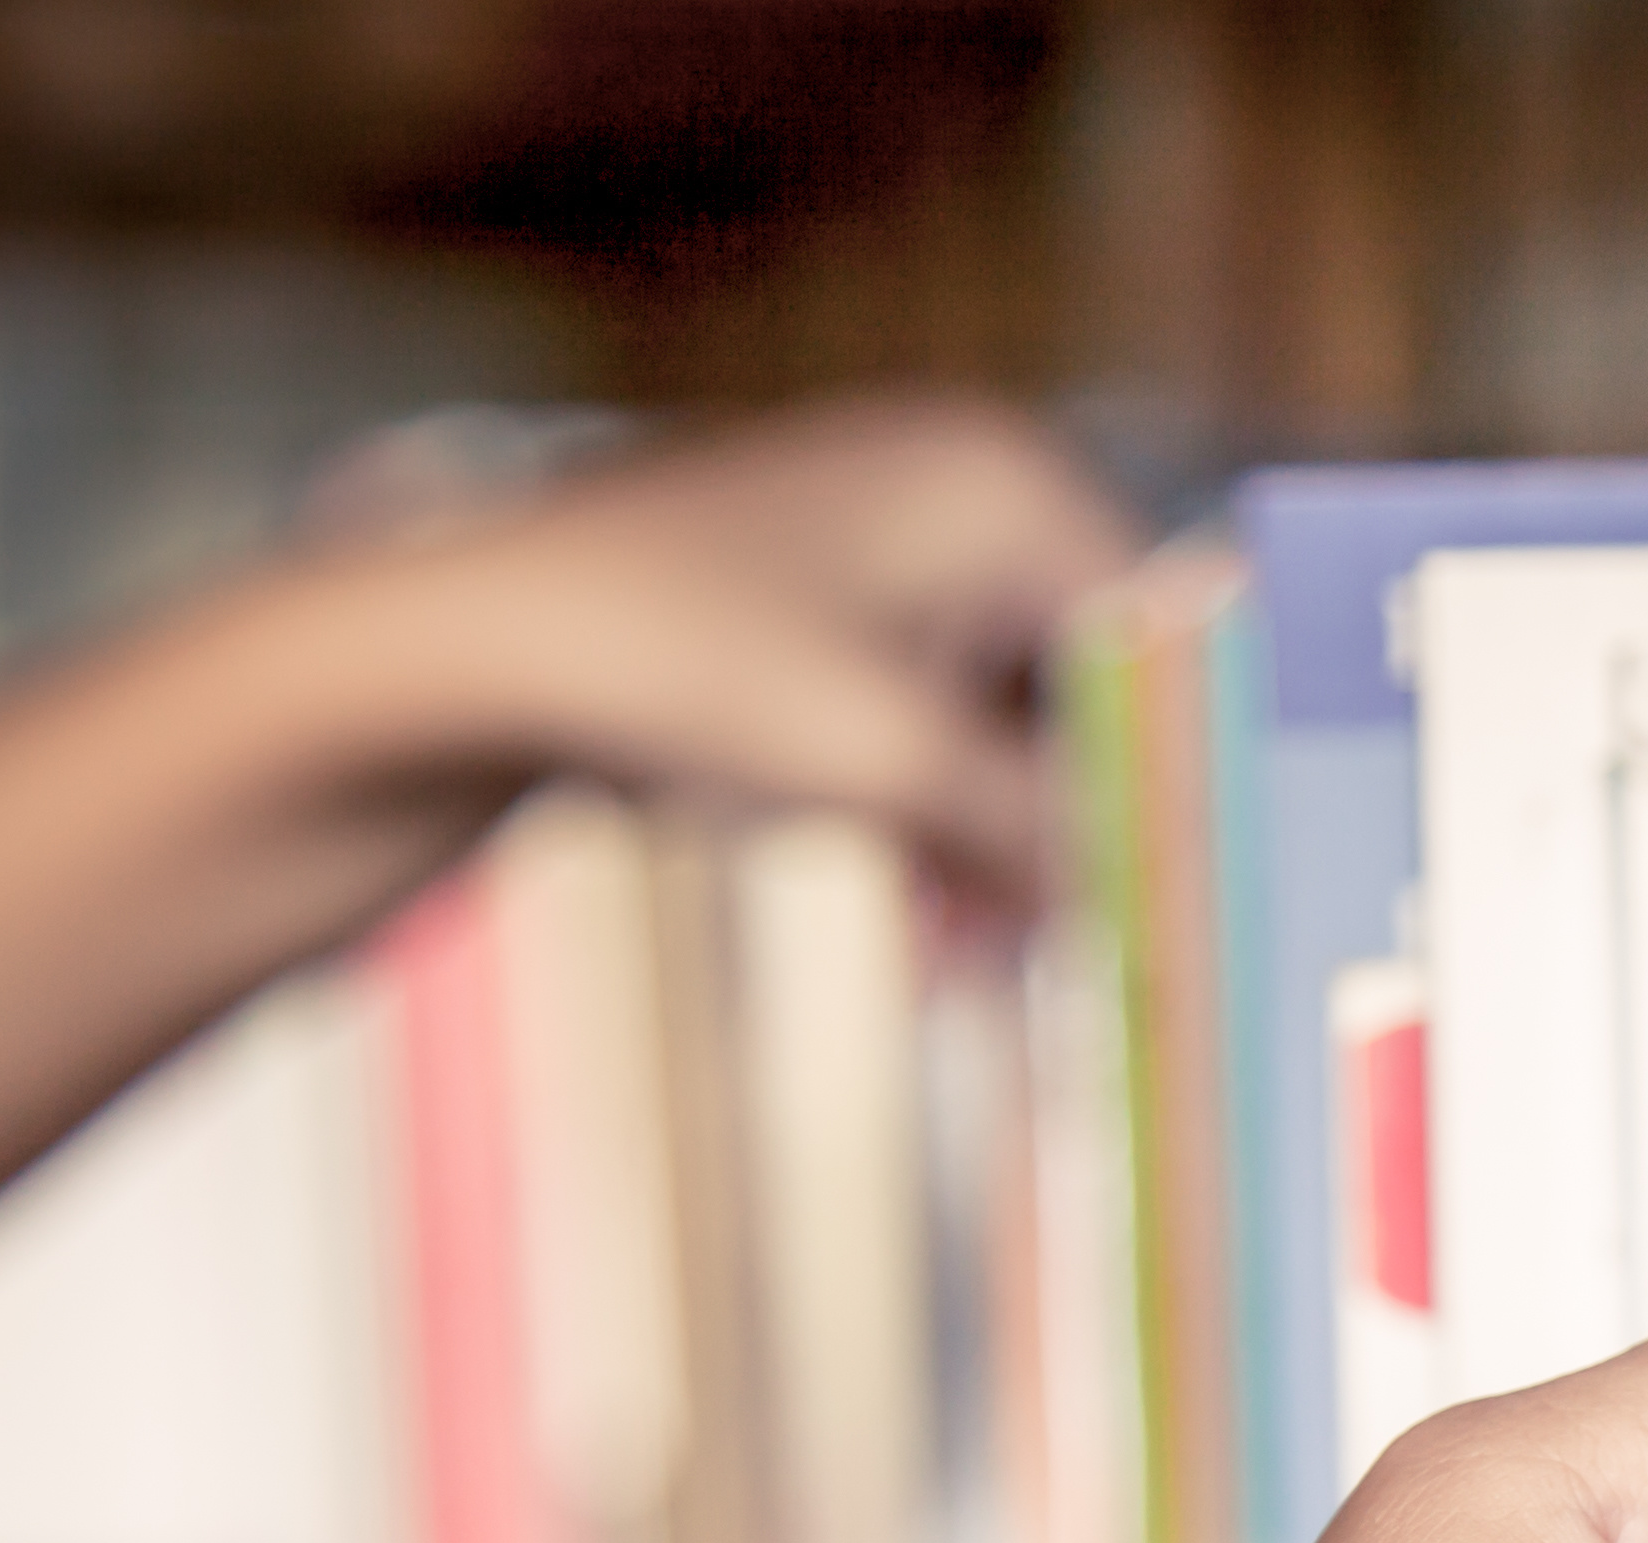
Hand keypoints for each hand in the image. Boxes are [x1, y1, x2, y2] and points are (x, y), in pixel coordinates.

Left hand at [314, 398, 1132, 901]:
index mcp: (1005, 483)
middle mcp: (963, 488)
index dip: (1181, 777)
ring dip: (1007, 845)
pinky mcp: (823, 605)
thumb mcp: (893, 766)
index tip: (1188, 897)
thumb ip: (1043, 828)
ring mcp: (889, 541)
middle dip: (1086, 823)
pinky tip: (924, 916)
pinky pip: (933, 720)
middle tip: (1088, 953)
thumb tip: (1145, 896)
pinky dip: (937, 818)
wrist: (459, 652)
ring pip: (1013, 718)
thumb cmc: (673, 670)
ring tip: (978, 952)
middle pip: (1095, 683)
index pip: (1167, 640)